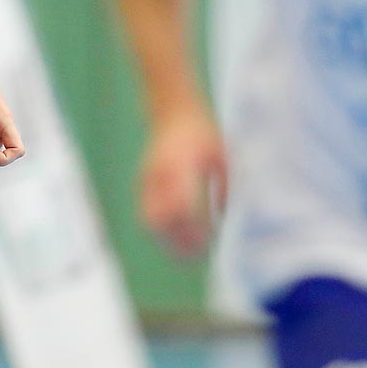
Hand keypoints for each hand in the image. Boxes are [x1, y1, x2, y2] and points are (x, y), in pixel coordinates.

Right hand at [139, 109, 226, 257]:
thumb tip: (222, 217)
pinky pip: (147, 213)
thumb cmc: (204, 134)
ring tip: (188, 253)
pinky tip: (181, 236)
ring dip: (166, 240)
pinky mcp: (143, 183)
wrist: (173, 112)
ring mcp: (147, 179)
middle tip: (198, 255)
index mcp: (179, 166)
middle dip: (177, 241)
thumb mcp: (222, 157)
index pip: (183, 207)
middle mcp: (159, 175)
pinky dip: (162, 230)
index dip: (194, 228)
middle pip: (160, 219)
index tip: (210, 240)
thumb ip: (223, 186)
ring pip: (149, 220)